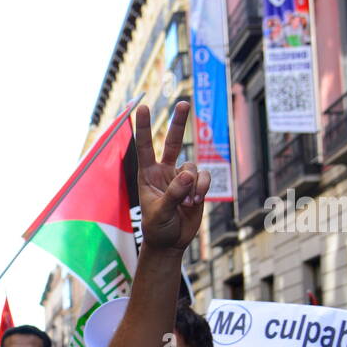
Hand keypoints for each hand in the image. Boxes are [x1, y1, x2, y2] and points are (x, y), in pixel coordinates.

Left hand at [135, 101, 210, 254]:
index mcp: (148, 175)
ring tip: (186, 204)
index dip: (143, 127)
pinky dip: (202, 188)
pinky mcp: (196, 185)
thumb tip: (189, 174)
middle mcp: (165, 172)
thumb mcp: (160, 213)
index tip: (141, 107)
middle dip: (179, 123)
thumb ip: (173, 193)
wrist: (170, 243)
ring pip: (193, 166)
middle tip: (183, 103)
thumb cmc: (157, 228)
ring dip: (193, 185)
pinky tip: (195, 203)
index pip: (144, 147)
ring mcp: (181, 177)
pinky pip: (205, 177)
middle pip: (173, 142)